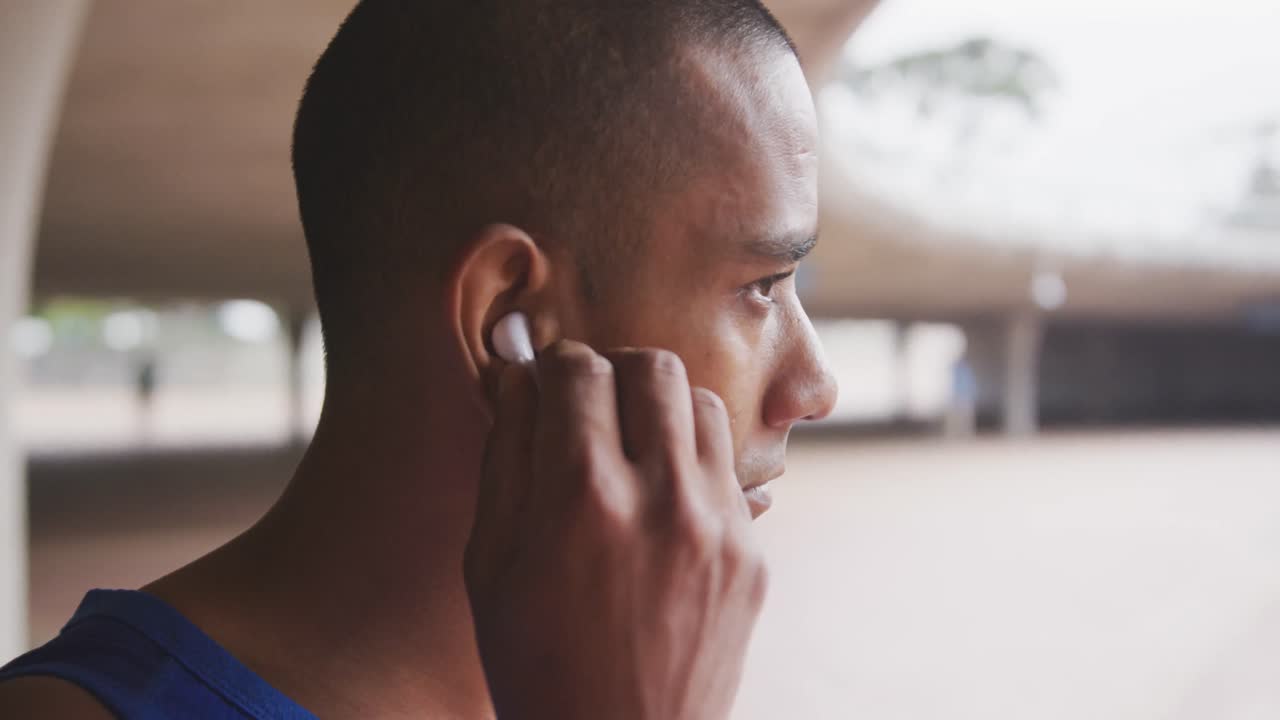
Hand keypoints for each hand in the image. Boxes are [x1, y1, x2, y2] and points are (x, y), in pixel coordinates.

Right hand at [464, 341, 766, 719]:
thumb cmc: (535, 663)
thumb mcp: (490, 561)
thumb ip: (507, 453)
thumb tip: (516, 370)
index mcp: (581, 498)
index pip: (579, 369)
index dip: (554, 363)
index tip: (546, 380)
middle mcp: (662, 499)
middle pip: (654, 366)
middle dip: (613, 368)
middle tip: (589, 401)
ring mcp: (720, 528)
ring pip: (704, 404)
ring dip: (662, 406)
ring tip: (630, 444)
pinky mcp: (753, 556)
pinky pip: (728, 469)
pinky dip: (691, 462)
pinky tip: (660, 499)